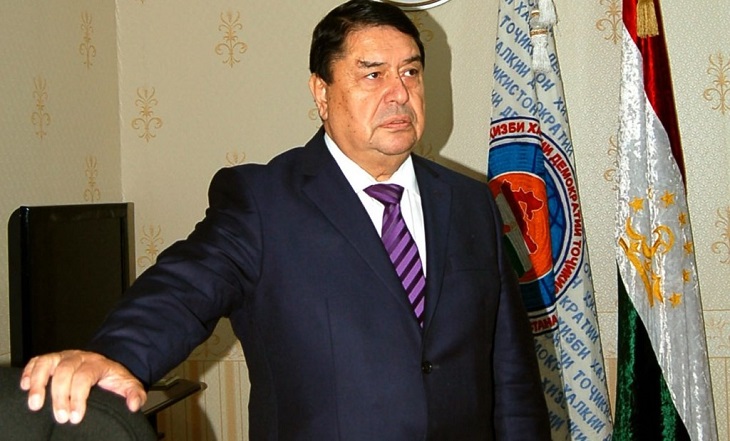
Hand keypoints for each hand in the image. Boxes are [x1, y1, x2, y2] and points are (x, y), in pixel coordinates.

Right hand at [20, 350, 146, 423]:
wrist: (104, 364)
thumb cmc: (112, 378)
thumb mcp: (127, 384)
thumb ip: (135, 393)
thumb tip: (134, 405)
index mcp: (97, 363)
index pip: (85, 377)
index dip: (78, 397)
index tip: (76, 417)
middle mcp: (79, 357)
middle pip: (64, 372)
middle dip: (60, 396)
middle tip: (61, 417)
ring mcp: (63, 357)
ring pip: (47, 363)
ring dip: (38, 383)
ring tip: (35, 405)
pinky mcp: (51, 359)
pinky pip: (37, 361)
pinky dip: (29, 372)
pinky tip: (25, 387)